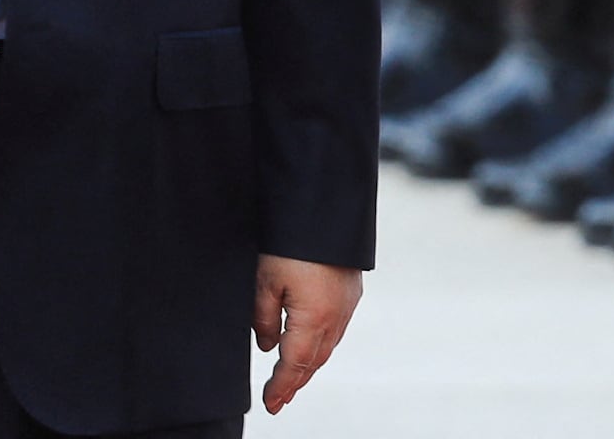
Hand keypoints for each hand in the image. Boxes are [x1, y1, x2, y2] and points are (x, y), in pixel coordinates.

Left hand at [253, 254, 361, 414]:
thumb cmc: (293, 243)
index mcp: (314, 319)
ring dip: (309, 365)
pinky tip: (312, 344)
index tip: (270, 403)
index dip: (281, 386)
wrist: (327, 209)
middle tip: (281, 399)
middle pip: (314, 361)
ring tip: (294, 379)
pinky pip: (336, 329)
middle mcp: (335, 316)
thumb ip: (262, 318)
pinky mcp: (351, 290)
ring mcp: (347, 303)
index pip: (294, 365)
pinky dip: (321, 345)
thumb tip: (265, 344)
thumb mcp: (265, 281)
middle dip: (296, 382)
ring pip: (327, 346)